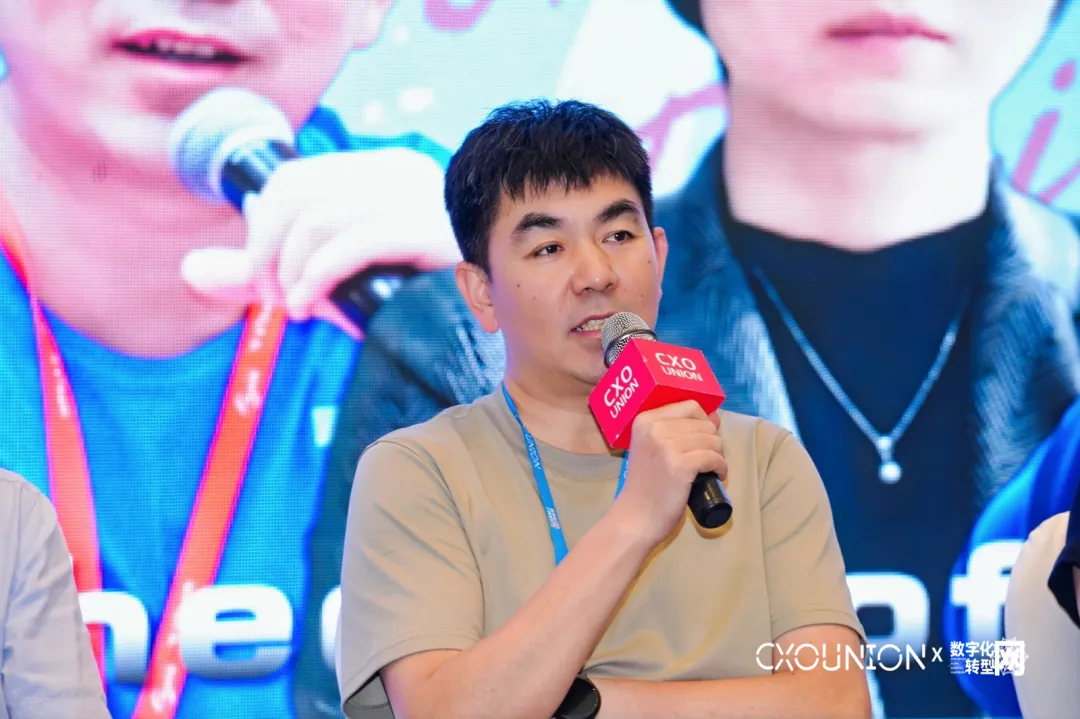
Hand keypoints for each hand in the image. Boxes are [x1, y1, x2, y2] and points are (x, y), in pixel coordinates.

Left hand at [180, 148, 460, 336]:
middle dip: (266, 248)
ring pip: (320, 216)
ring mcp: (416, 197)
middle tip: (270, 299)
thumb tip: (188, 270)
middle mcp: (397, 172)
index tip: (264, 280)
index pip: (296, 178)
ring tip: (292, 308)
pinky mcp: (429, 231)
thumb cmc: (401, 307)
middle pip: (299, 190)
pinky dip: (316, 274)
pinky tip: (308, 305)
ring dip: (288, 267)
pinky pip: (353, 241)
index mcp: (377, 173)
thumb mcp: (322, 282)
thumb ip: (260, 273)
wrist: (472, 338)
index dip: (262, 226)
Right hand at [614, 401, 725, 546]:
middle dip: (712, 442)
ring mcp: (667, 446)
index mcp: (645, 420)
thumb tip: (714, 417)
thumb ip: (673, 430)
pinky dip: (721, 468)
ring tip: (709, 469)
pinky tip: (716, 476)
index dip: (704, 421)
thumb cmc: (646, 486)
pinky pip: (714, 457)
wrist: (635, 518)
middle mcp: (654, 428)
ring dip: (718, 455)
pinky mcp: (680, 465)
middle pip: (705, 423)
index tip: (704, 438)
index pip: (690, 406)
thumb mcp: (651, 448)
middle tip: (706, 460)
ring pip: (712, 440)